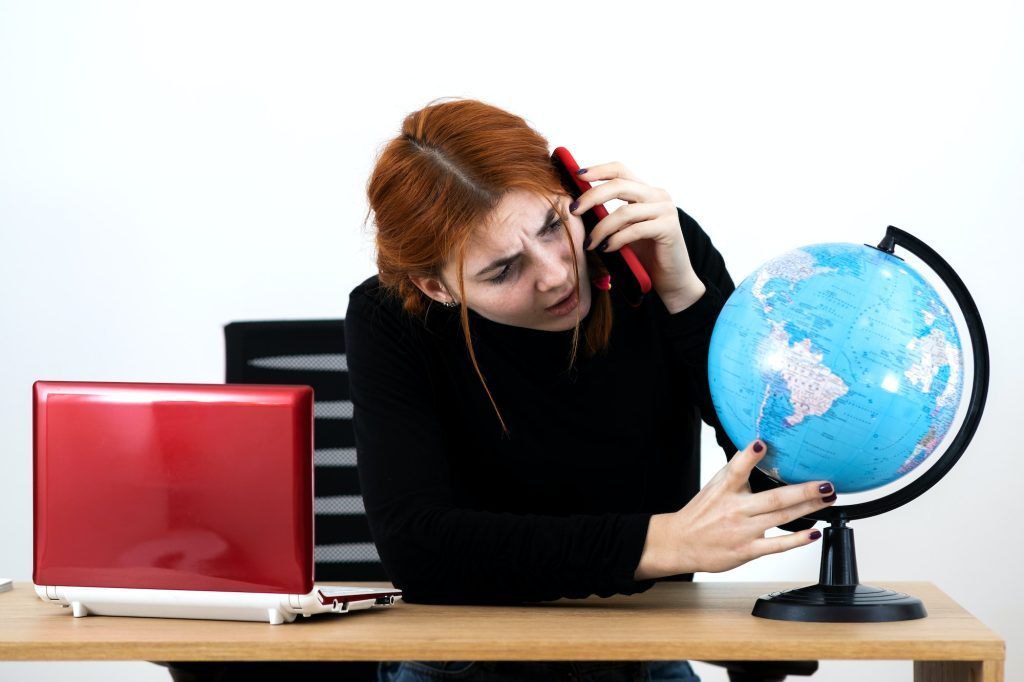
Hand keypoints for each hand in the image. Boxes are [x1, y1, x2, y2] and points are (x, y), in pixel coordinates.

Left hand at [571, 162, 704, 312]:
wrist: (671, 278)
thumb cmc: (644, 255)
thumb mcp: (623, 230)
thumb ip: (608, 215)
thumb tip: (577, 205)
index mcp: (646, 191)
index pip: (620, 170)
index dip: (598, 170)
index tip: (576, 175)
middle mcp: (658, 195)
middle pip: (619, 185)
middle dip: (592, 196)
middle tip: (573, 211)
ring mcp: (666, 210)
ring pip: (624, 211)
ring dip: (601, 228)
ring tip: (589, 244)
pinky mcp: (669, 228)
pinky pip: (635, 229)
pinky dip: (616, 239)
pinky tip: (606, 249)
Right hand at [634, 440, 835, 578]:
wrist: (681, 543)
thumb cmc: (701, 514)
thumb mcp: (714, 486)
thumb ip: (736, 470)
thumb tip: (756, 447)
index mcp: (724, 490)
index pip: (736, 470)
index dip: (748, 457)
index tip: (762, 444)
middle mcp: (735, 509)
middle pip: (774, 498)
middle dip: (803, 490)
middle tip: (826, 483)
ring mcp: (743, 530)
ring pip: (781, 518)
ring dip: (808, 508)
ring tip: (827, 498)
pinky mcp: (748, 549)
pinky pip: (776, 545)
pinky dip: (797, 540)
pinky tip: (813, 533)